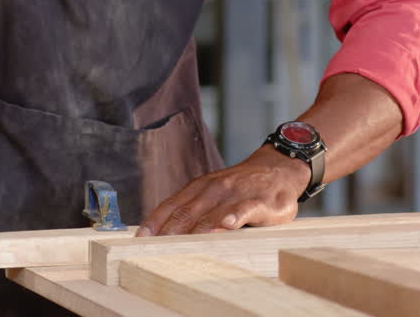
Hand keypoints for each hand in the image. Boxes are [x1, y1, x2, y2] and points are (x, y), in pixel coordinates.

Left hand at [137, 146, 310, 235]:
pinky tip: (227, 225)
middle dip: (169, 233)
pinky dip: (235, 216)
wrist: (280, 167)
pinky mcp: (262, 201)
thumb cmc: (243, 187)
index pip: (172, 206)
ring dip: (196, 230)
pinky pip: (246, 209)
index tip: (139, 240)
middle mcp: (215, 188)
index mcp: (200, 188)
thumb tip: (164, 233)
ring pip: (212, 213)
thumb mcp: (216, 192)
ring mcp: (238, 194)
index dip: (155, 223)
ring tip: (181, 246)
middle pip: (187, 213)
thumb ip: (195, 209)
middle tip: (154, 251)